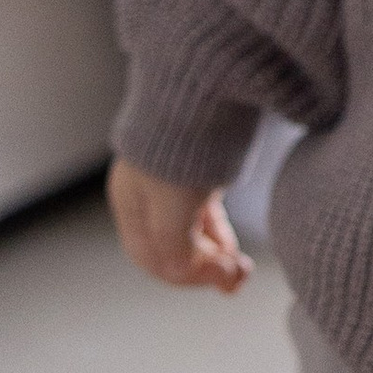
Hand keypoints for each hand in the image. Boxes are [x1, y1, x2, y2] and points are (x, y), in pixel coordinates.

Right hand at [108, 156, 250, 291]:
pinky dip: (219, 237)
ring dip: (216, 257)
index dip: (184, 277)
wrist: (203, 93)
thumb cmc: (180, 152)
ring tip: (242, 269)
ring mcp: (173, 185)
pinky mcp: (198, 175)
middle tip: (237, 279)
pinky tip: (235, 248)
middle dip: (203, 270)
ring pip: (191, 236)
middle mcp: (146, 197)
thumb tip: (189, 277)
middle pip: (171, 249)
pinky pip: (204, 218)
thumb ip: (174, 252)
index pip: (151, 258)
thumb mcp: (172, 211)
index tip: (218, 279)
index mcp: (131, 204)